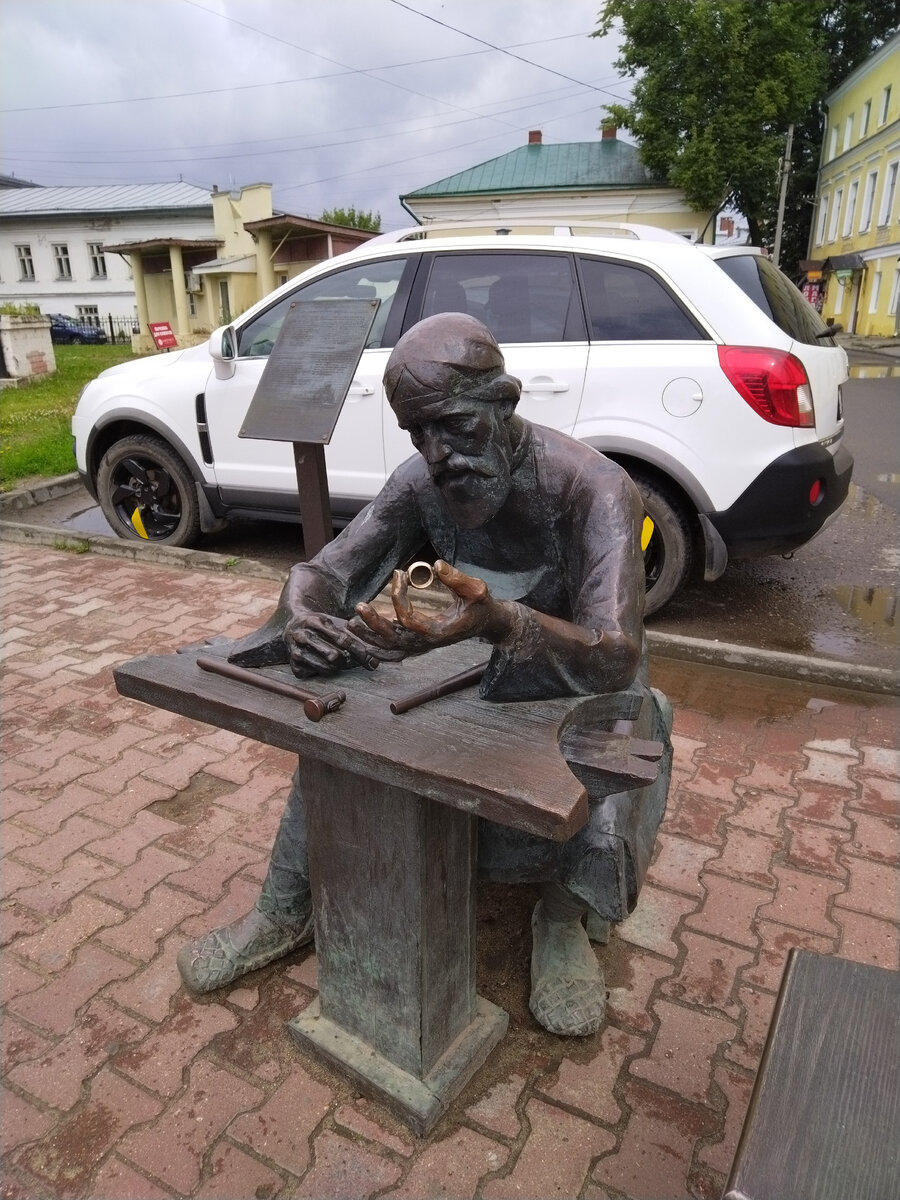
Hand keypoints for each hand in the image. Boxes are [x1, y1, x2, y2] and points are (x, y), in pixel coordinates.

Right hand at [283, 611, 404, 677]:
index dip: (361, 652)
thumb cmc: (322, 627)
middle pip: (335, 656)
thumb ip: (355, 635)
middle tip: (355, 661)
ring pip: (326, 668)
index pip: (344, 639)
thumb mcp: (336, 623)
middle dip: (350, 661)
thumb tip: (377, 656)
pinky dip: (323, 671)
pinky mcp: (292, 665)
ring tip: (340, 662)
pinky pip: (316, 675)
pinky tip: (323, 664)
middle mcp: (302, 635)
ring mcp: (295, 650)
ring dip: (339, 668)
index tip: (373, 663)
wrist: (292, 625)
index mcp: (316, 621)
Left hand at [354, 560, 512, 649]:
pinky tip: (361, 634)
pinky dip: (375, 645)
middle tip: (360, 607)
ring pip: (388, 648)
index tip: (399, 574)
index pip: (410, 621)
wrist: (485, 622)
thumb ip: (458, 579)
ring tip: (351, 624)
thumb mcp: (476, 589)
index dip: (400, 598)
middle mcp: (427, 643)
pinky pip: (391, 649)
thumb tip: (437, 565)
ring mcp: (420, 646)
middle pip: (393, 640)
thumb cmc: (481, 605)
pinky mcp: (416, 643)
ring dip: (369, 638)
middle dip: (374, 624)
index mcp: (440, 632)